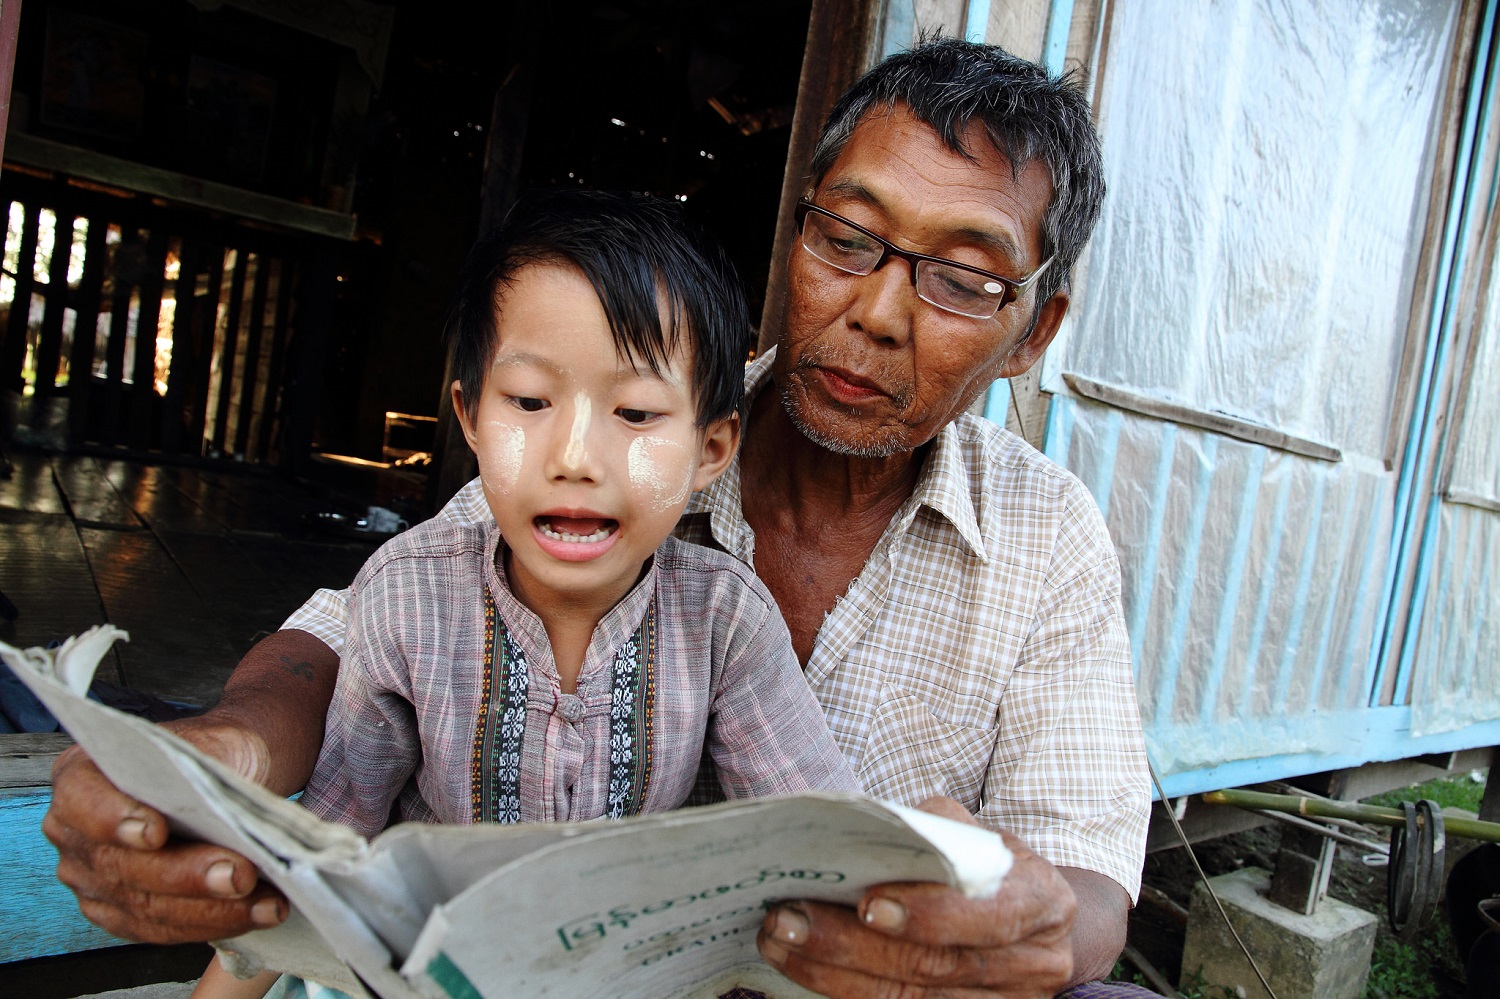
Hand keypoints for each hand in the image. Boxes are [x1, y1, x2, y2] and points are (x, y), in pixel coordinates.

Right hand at [42, 717, 289, 942]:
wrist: (229, 779)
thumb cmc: (214, 754)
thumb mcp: (214, 740)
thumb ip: (206, 763)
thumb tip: (221, 805)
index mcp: (83, 777)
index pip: (83, 802)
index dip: (115, 820)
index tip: (156, 833)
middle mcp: (76, 835)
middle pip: (121, 866)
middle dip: (186, 876)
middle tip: (239, 875)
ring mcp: (94, 880)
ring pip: (145, 907)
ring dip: (211, 910)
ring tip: (264, 901)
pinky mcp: (123, 914)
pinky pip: (163, 929)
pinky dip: (213, 923)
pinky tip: (256, 912)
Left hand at [756, 797, 1076, 997]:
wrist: (1034, 923)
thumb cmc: (992, 866)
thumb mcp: (978, 835)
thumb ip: (933, 830)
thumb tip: (862, 828)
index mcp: (1042, 903)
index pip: (987, 916)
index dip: (930, 914)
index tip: (868, 903)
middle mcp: (1032, 965)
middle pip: (933, 966)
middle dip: (852, 945)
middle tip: (789, 919)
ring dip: (833, 975)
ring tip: (780, 942)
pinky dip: (845, 995)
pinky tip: (802, 971)